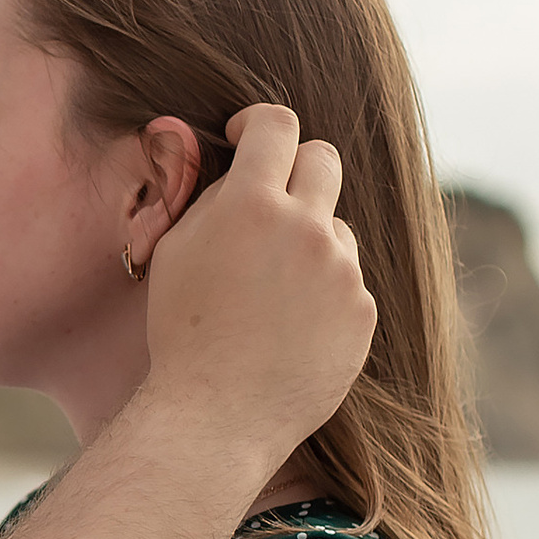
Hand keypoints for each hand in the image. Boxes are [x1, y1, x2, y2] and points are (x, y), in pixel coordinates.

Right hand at [144, 106, 374, 465]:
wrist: (216, 414)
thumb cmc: (182, 332)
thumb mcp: (175, 252)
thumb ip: (209, 198)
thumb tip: (237, 166)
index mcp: (251, 204)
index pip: (276, 124)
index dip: (259, 124)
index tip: (248, 139)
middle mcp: (306, 228)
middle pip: (322, 158)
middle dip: (296, 168)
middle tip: (271, 200)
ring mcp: (342, 270)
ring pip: (335, 226)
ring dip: (309, 240)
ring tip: (269, 292)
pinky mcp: (363, 310)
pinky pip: (348, 279)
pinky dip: (323, 291)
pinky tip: (289, 327)